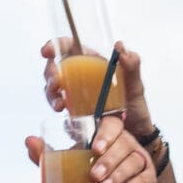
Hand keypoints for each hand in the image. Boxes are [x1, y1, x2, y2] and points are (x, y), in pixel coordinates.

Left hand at [22, 116, 153, 182]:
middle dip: (109, 160)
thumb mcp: (65, 169)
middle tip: (94, 176)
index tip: (95, 148)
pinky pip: (143, 180)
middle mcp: (126, 145)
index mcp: (107, 137)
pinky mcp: (147, 181)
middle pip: (124, 143)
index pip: (111, 124)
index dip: (106, 133)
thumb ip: (48, 155)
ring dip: (118, 174)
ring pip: (134, 161)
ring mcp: (139, 162)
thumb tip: (29, 140)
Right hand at [38, 41, 156, 139]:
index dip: (56, 46)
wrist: (136, 136)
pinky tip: (63, 111)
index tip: (47, 51)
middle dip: (50, 73)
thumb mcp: (136, 87)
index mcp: (94, 65)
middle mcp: (81, 78)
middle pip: (56, 68)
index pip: (71, 48)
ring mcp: (74, 95)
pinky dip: (56, 107)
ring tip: (60, 104)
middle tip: (56, 82)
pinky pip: (58, 106)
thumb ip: (132, 67)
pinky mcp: (72, 112)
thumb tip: (120, 47)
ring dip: (51, 93)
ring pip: (53, 88)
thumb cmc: (136, 108)